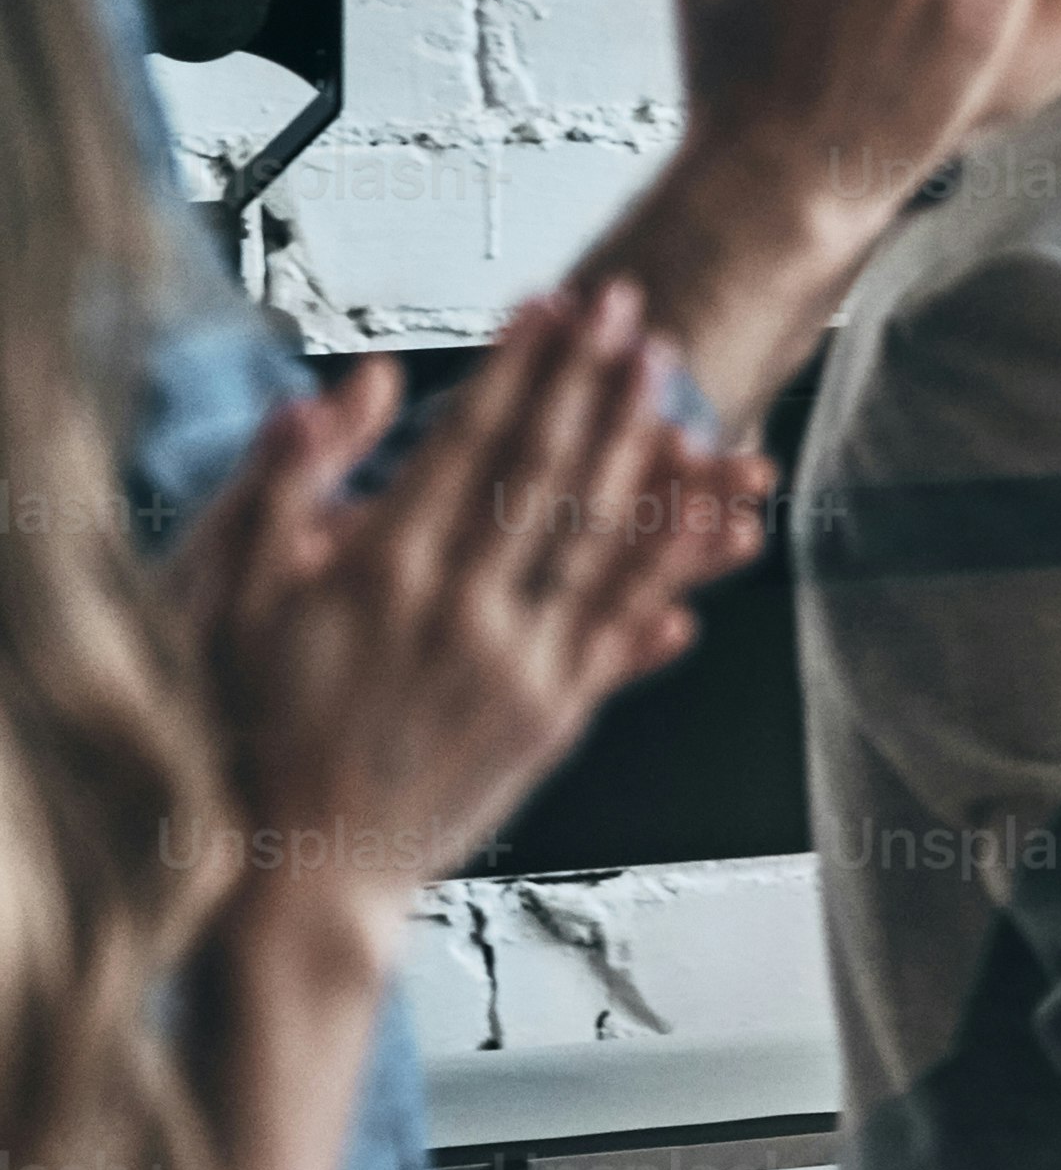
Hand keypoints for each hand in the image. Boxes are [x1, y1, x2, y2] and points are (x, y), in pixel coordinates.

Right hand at [176, 289, 757, 1169]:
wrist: (301, 865)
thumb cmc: (252, 727)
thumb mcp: (233, 600)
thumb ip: (282, 490)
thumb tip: (328, 395)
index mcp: (385, 570)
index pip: (474, 441)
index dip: (522, 365)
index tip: (556, 304)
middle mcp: (464, 608)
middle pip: (550, 471)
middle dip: (595, 382)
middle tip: (636, 313)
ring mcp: (520, 661)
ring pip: (604, 534)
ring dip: (647, 451)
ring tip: (679, 385)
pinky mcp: (556, 711)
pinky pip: (629, 619)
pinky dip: (676, 565)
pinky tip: (719, 522)